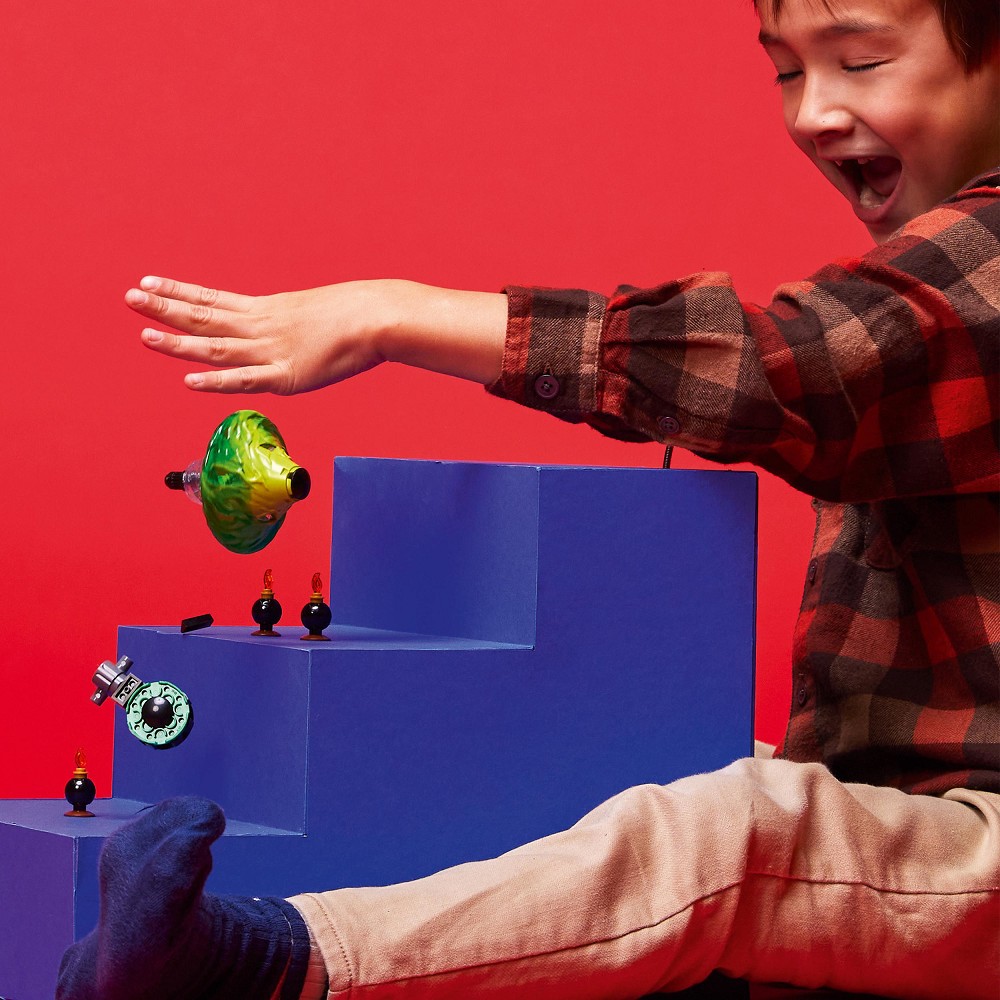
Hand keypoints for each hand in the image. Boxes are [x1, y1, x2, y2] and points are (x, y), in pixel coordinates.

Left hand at [126, 277, 390, 393]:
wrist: (376, 318)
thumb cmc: (354, 314)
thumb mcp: (312, 313)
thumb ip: (290, 326)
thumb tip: (284, 333)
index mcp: (267, 310)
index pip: (212, 299)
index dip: (178, 292)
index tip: (148, 283)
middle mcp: (261, 327)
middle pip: (204, 318)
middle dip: (165, 309)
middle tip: (130, 299)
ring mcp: (271, 352)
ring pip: (216, 348)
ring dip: (179, 343)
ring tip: (146, 337)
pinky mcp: (287, 377)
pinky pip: (245, 381)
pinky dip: (217, 381)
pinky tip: (190, 381)